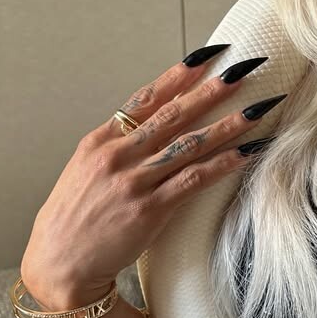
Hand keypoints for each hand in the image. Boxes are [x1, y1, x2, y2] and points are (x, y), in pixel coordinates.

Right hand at [20, 48, 284, 307]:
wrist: (59, 262)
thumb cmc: (75, 215)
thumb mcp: (86, 168)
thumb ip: (119, 144)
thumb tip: (156, 120)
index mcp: (101, 141)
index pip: (146, 98)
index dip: (179, 75)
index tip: (207, 56)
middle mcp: (117, 156)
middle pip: (173, 116)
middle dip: (211, 91)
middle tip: (242, 70)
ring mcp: (134, 183)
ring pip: (189, 145)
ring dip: (228, 125)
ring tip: (257, 109)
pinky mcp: (150, 211)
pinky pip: (193, 181)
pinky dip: (222, 165)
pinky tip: (246, 153)